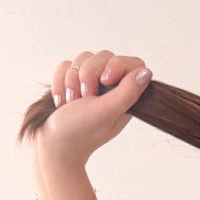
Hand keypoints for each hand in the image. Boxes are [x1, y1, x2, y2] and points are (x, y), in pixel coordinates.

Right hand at [31, 49, 152, 163]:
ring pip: (84, 58)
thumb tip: (146, 72)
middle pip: (105, 56)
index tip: (105, 80)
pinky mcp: (72, 81)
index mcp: (124, 98)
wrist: (53, 143)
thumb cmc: (80, 132)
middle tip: (86, 97)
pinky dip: (60, 81)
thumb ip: (127, 92)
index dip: (118, 64)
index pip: (132, 64)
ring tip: (72, 102)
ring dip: (72, 80)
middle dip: (89, 74)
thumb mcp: (107, 112)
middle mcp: (110, 89)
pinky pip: (67, 65)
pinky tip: (62, 100)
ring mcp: (90, 84)